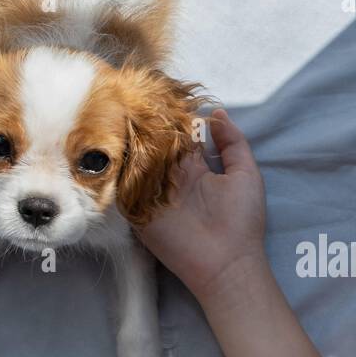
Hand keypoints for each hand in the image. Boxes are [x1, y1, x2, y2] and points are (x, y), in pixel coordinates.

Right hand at [134, 108, 266, 298]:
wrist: (227, 263)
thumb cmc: (242, 220)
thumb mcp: (246, 175)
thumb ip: (233, 143)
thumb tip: (217, 112)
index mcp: (194, 167)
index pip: (177, 135)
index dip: (170, 117)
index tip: (158, 94)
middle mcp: (170, 177)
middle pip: (152, 145)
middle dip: (144, 125)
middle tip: (130, 98)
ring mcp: (152, 193)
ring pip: (134, 161)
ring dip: (126, 142)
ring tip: (116, 115)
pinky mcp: (138, 211)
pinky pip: (123, 187)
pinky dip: (116, 169)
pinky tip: (109, 146)